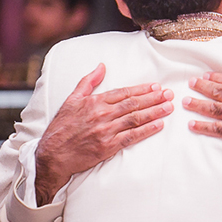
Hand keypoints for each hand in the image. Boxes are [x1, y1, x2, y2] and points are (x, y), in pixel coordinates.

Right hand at [34, 63, 173, 204]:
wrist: (52, 154)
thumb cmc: (62, 127)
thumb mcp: (71, 100)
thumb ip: (88, 82)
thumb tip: (101, 66)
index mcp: (94, 102)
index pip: (123, 93)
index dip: (142, 89)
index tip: (156, 86)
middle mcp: (102, 115)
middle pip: (133, 104)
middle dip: (154, 98)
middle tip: (169, 94)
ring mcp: (106, 131)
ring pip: (135, 119)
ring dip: (154, 112)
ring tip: (169, 107)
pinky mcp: (108, 147)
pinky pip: (132, 137)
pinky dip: (146, 130)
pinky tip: (159, 125)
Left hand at [183, 51, 221, 182]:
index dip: (217, 78)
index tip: (207, 76)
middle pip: (218, 92)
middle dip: (203, 87)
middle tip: (191, 83)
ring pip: (214, 108)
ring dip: (198, 104)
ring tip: (186, 101)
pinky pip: (217, 129)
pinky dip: (203, 127)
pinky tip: (193, 125)